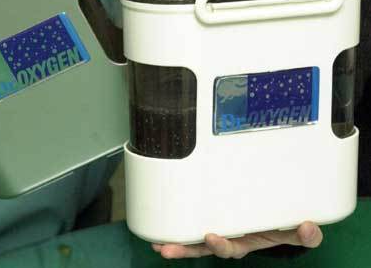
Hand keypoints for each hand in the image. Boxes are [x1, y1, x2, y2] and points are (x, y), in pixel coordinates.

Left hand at [152, 221, 322, 259]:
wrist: (279, 219)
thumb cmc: (284, 225)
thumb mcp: (297, 231)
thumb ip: (304, 234)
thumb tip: (309, 228)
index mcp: (246, 241)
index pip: (230, 247)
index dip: (219, 245)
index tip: (211, 237)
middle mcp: (229, 238)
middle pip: (202, 247)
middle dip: (184, 250)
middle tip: (167, 249)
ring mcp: (219, 228)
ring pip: (193, 239)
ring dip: (175, 241)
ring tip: (156, 243)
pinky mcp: (211, 215)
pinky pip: (193, 224)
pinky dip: (178, 225)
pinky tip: (160, 225)